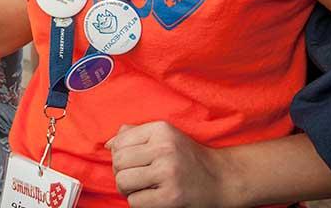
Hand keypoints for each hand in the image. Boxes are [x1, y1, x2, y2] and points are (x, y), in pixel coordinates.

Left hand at [107, 121, 225, 207]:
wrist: (221, 179)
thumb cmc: (187, 157)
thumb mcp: (165, 136)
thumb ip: (136, 135)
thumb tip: (108, 144)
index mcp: (161, 130)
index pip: (119, 142)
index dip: (118, 155)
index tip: (131, 163)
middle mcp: (164, 148)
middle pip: (118, 162)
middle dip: (121, 173)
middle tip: (135, 179)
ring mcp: (168, 172)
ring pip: (123, 182)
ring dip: (127, 190)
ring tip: (140, 189)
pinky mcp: (171, 196)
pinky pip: (135, 201)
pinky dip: (138, 202)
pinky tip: (151, 198)